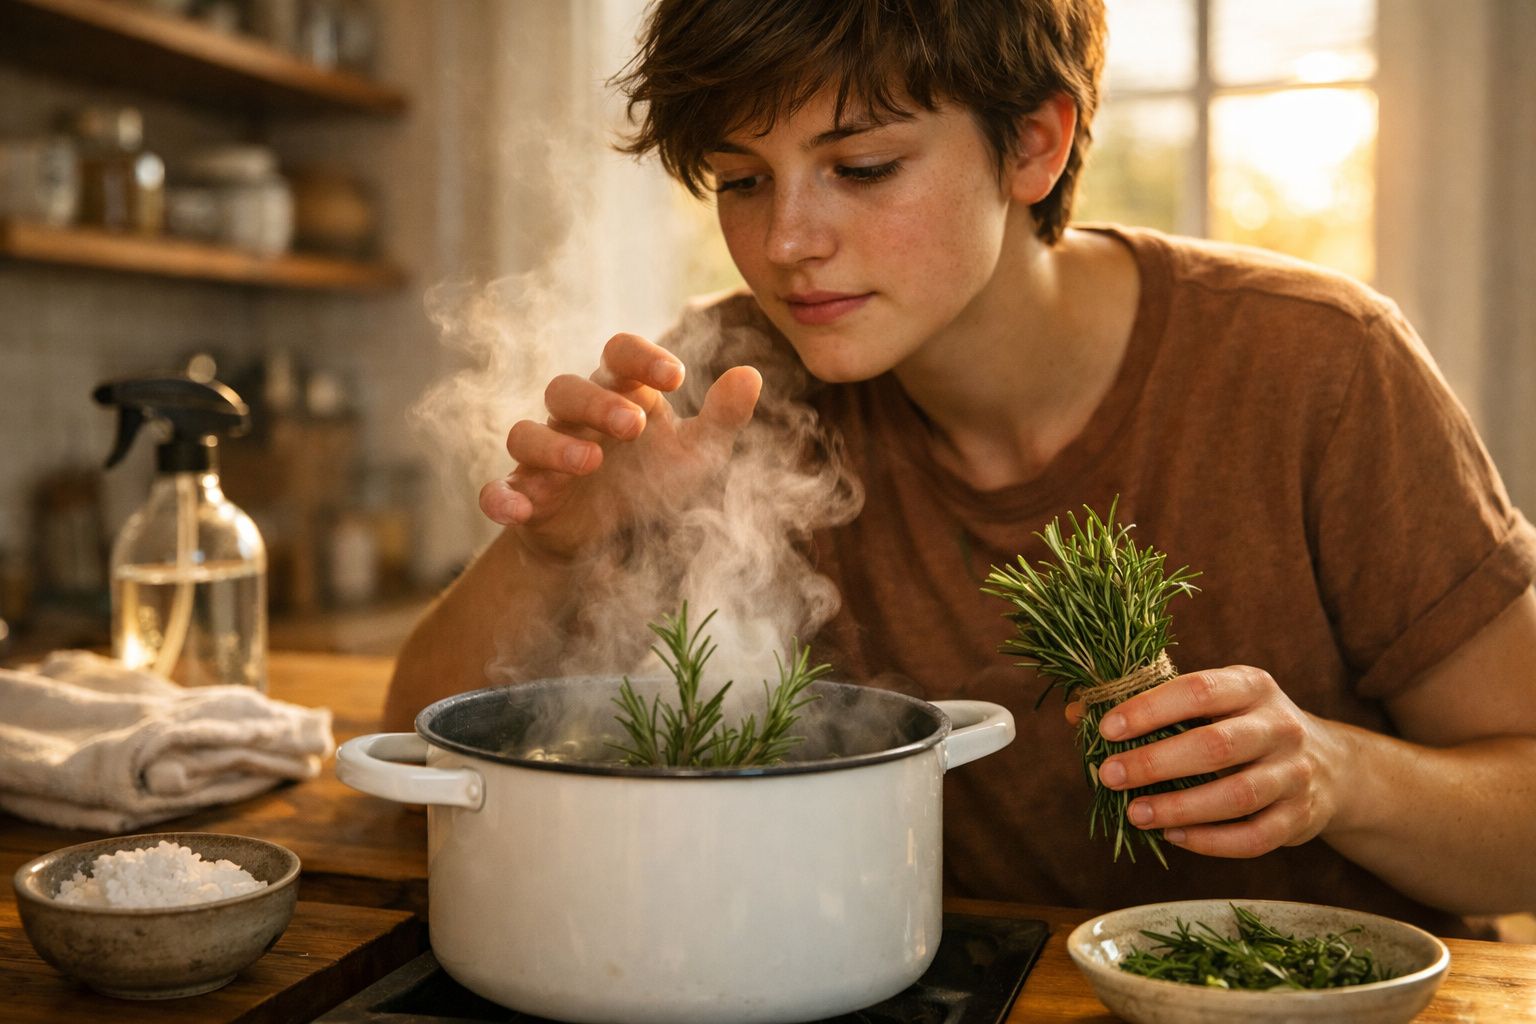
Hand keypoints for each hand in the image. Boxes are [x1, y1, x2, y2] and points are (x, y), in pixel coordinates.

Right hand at [478, 332, 762, 558]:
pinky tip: (516, 508)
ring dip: (554, 445)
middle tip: (634, 424)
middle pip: (565, 388)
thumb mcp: (696, 454)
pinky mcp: (526, 497)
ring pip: (526, 433)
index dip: (641, 357)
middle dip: (598, 402)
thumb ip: (722, 417)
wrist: (611, 541)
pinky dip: (499, 497)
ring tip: (589, 461)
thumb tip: (750, 374)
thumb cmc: (652, 480)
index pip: (618, 355)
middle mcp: (575, 418)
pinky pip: (498, 490)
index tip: (676, 378)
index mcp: (618, 394)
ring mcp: (545, 456)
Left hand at [1065, 666, 1348, 857]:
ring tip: (1135, 814)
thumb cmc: (1244, 726)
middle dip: (1155, 763)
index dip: (1149, 709)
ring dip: (1179, 808)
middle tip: (1109, 776)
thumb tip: (1077, 711)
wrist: (1332, 765)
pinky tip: (1174, 836)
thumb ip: (1150, 705)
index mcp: (1251, 686)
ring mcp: (1295, 773)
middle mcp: (1279, 726)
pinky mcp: (1302, 817)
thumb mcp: (1211, 702)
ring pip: (1236, 795)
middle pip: (1215, 746)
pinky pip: (1254, 837)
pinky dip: (1210, 841)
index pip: (1197, 691)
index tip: (1107, 727)